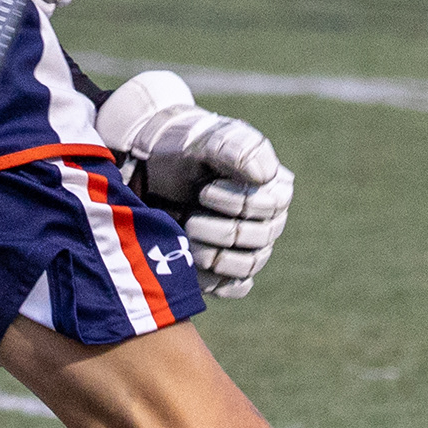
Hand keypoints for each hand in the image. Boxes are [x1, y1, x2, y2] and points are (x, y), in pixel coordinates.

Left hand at [97, 68, 293, 297]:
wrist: (154, 167)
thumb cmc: (188, 149)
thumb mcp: (209, 140)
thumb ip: (237, 148)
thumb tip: (264, 175)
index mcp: (273, 187)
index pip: (269, 207)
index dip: (236, 203)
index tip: (204, 190)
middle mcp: (268, 220)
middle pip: (259, 240)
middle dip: (220, 231)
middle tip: (190, 218)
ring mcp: (250, 247)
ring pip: (248, 265)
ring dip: (214, 255)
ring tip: (186, 237)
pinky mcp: (228, 270)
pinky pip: (234, 287)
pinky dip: (214, 280)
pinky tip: (191, 265)